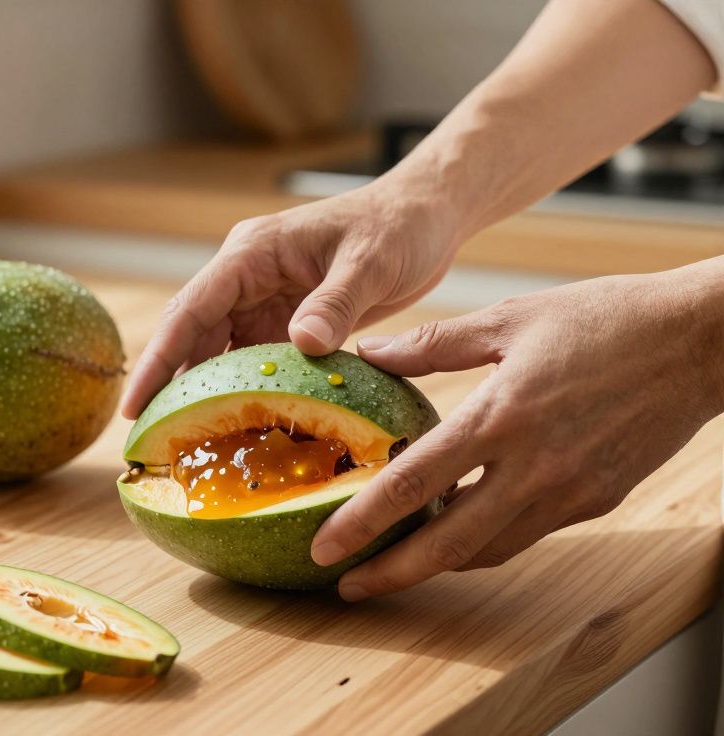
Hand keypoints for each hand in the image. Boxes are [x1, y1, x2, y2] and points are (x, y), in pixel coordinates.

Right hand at [121, 184, 460, 418]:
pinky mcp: (285, 321)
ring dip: (204, 396)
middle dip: (168, 387)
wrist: (425, 216)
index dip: (159, 358)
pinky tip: (239, 433)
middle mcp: (246, 278)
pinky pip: (254, 363)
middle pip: (192, 337)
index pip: (191, 309)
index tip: (136, 406)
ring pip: (218, 354)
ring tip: (187, 448)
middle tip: (151, 444)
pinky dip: (245, 395)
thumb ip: (335, 302)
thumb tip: (301, 343)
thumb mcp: (370, 262)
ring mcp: (263, 301)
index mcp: (251, 254)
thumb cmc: (397, 226)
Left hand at [311, 260, 723, 600]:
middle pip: (448, 544)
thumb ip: (430, 344)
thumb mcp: (509, 320)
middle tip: (347, 586)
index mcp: (502, 416)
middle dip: (391, 573)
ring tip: (394, 562)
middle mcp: (534, 468)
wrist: (698, 342)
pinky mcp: (594, 501)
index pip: (415, 483)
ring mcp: (568, 492)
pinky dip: (484, 539)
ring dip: (437, 563)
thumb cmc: (603, 319)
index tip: (326, 548)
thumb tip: (368, 351)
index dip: (363, 522)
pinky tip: (456, 526)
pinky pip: (525, 534)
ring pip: (489, 550)